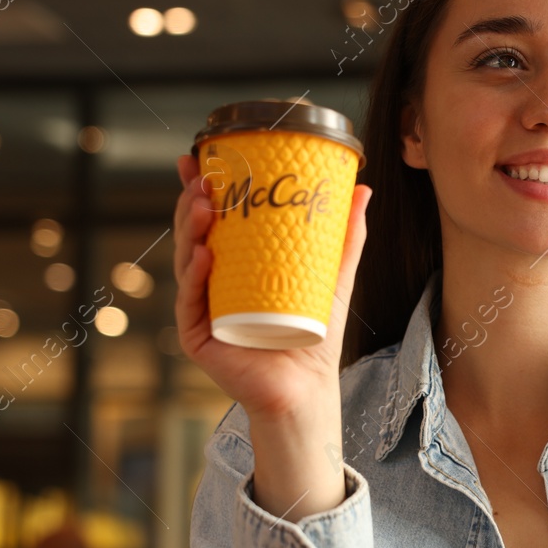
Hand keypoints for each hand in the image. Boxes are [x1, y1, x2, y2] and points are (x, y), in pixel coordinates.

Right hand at [172, 151, 372, 420]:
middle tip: (202, 180)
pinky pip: (190, 302)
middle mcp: (213, 285)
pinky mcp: (198, 337)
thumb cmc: (316, 336)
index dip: (201, 189)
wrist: (308, 387)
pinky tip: (203, 255)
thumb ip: (346, 237)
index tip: (198, 159)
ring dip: (190, 231)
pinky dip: (194, 277)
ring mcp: (203, 310)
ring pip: (186, 262)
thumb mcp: (332, 277)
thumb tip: (362, 190)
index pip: (213, 221)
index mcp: (236, 267)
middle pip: (193, 235)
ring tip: (204, 206)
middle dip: (192, 203)